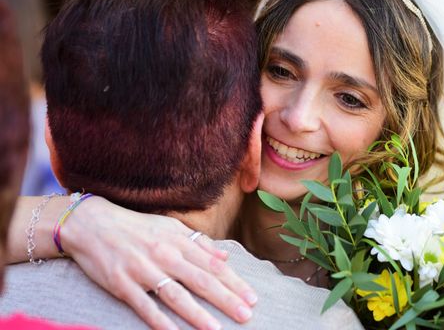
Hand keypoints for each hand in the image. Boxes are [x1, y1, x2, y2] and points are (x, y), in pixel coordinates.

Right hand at [61, 196, 256, 329]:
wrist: (93, 224)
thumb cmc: (137, 226)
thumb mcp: (171, 226)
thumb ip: (199, 242)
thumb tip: (225, 255)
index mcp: (179, 241)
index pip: (213, 264)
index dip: (234, 282)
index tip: (252, 297)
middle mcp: (165, 254)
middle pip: (201, 280)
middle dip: (226, 299)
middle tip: (246, 315)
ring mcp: (143, 270)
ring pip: (176, 295)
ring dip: (197, 314)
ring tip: (217, 329)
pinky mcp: (122, 284)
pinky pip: (144, 306)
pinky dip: (159, 321)